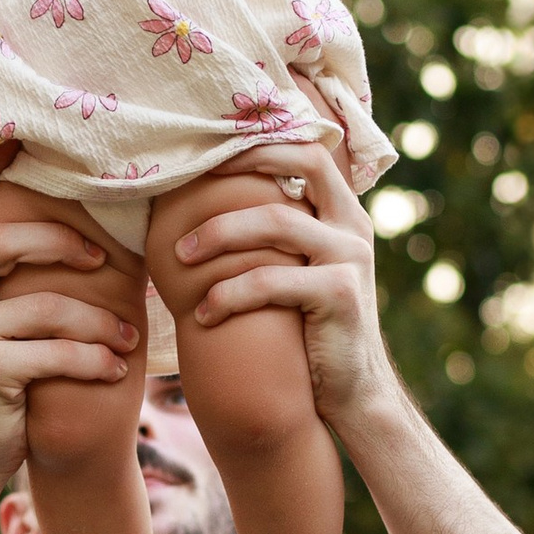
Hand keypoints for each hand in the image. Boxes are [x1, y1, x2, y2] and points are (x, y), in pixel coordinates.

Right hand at [0, 149, 136, 486]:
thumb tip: (59, 229)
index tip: (17, 134)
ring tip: (128, 340)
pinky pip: (56, 352)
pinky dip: (93, 361)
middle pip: (8, 240)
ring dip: (98, 322)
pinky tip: (114, 371)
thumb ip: (2, 281)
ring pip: (47, 305)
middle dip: (65, 242)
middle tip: (103, 258)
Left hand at [171, 149, 395, 436]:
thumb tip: (214, 200)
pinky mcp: (340, 295)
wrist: (354, 393)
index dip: (262, 140)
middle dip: (242, 164)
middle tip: (189, 186)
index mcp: (343, 213)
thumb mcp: (300, 272)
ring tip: (179, 257)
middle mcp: (353, 226)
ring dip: (218, 235)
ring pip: (277, 222)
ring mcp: (351, 258)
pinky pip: (270, 281)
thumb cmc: (311, 331)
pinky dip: (229, 294)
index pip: (309, 150)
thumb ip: (279, 236)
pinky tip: (203, 314)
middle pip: (303, 163)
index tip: (209, 149)